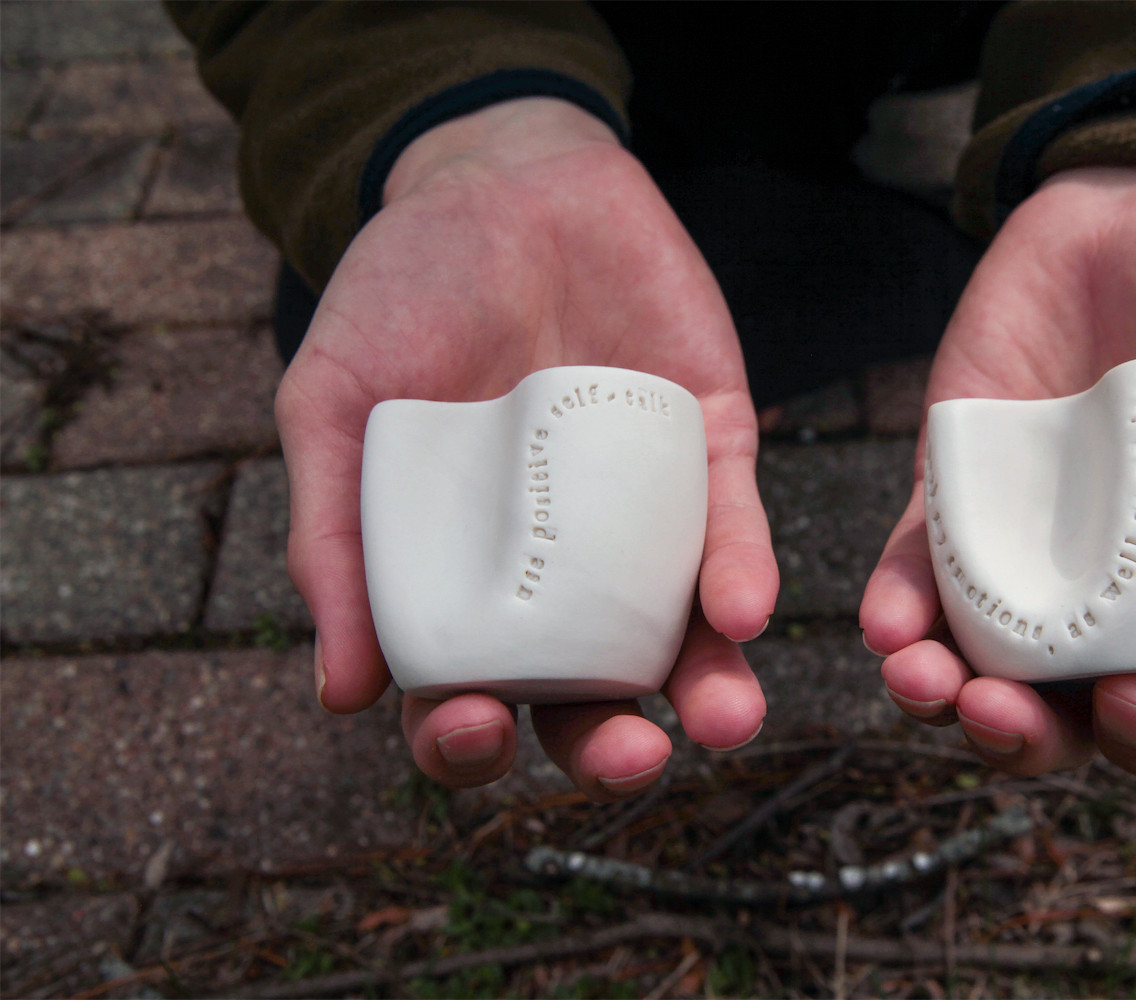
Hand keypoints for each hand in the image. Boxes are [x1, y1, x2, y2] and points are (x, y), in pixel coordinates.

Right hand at [275, 98, 775, 796]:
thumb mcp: (334, 404)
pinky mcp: (710, 454)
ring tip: (723, 719)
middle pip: (587, 690)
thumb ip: (335, 536)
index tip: (474, 729)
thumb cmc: (399, 294)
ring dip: (706, 687)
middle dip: (606, 742)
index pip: (466, 692)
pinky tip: (741, 608)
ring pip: (681, 636)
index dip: (467, 736)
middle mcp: (558, 570)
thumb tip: (339, 692)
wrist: (502, 177)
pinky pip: (733, 528)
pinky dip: (739, 571)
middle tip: (626, 758)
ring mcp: (640, 518)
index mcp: (460, 577)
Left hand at [861, 168, 1135, 777]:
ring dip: (937, 695)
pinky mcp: (949, 497)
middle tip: (1000, 711)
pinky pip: (910, 571)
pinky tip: (887, 625)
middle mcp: (1100, 598)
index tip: (1126, 699)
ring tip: (924, 683)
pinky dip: (891, 607)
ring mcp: (1019, 552)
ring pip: (968, 662)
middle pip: (1055, 713)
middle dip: (1022, 737)